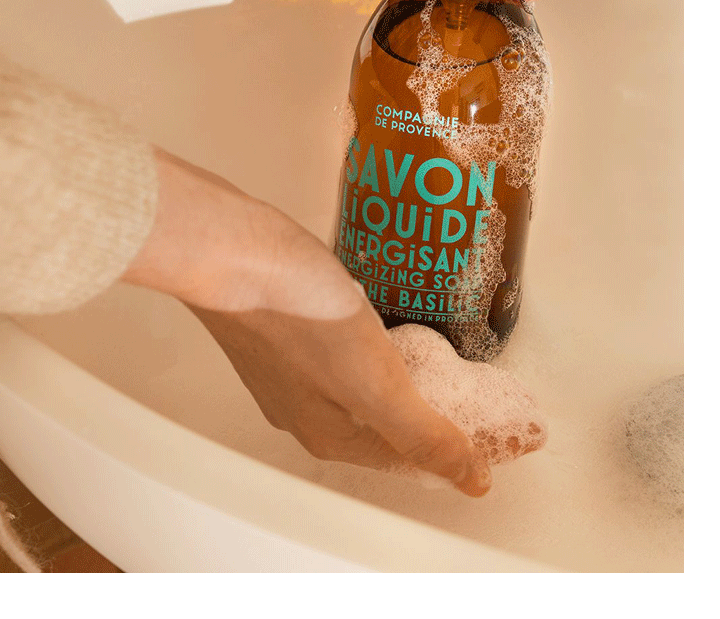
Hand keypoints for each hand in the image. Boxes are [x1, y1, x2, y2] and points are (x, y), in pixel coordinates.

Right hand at [124, 150, 492, 495]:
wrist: (231, 252)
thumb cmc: (299, 314)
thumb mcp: (374, 382)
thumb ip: (422, 433)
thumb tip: (471, 482)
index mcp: (330, 435)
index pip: (412, 455)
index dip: (462, 440)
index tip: (503, 420)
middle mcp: (303, 412)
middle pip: (384, 424)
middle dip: (432, 409)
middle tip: (476, 385)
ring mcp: (286, 370)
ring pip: (360, 387)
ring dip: (401, 376)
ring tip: (439, 349)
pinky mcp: (279, 330)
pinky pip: (338, 353)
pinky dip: (371, 346)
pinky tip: (382, 319)